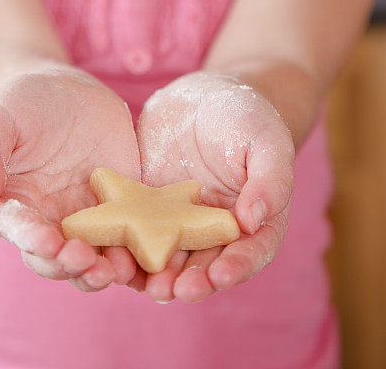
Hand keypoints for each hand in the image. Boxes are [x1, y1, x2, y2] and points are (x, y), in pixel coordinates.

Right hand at [0, 65, 141, 291]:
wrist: (64, 91)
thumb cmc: (20, 104)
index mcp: (13, 209)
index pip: (21, 232)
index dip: (33, 240)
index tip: (48, 242)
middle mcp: (49, 223)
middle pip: (58, 259)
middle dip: (72, 265)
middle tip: (88, 261)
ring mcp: (88, 219)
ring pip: (95, 258)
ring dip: (105, 270)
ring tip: (119, 269)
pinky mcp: (123, 208)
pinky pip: (132, 238)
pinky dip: (141, 253)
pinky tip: (153, 256)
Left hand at [134, 70, 294, 302]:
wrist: (204, 95)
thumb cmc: (247, 117)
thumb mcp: (267, 140)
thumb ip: (270, 180)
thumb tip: (253, 221)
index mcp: (253, 221)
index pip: (249, 253)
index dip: (236, 268)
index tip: (220, 275)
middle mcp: (214, 231)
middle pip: (206, 266)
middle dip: (192, 282)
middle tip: (175, 290)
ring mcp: (178, 222)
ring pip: (169, 259)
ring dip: (158, 277)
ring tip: (146, 285)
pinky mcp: (145, 207)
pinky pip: (135, 233)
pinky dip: (127, 250)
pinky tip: (115, 257)